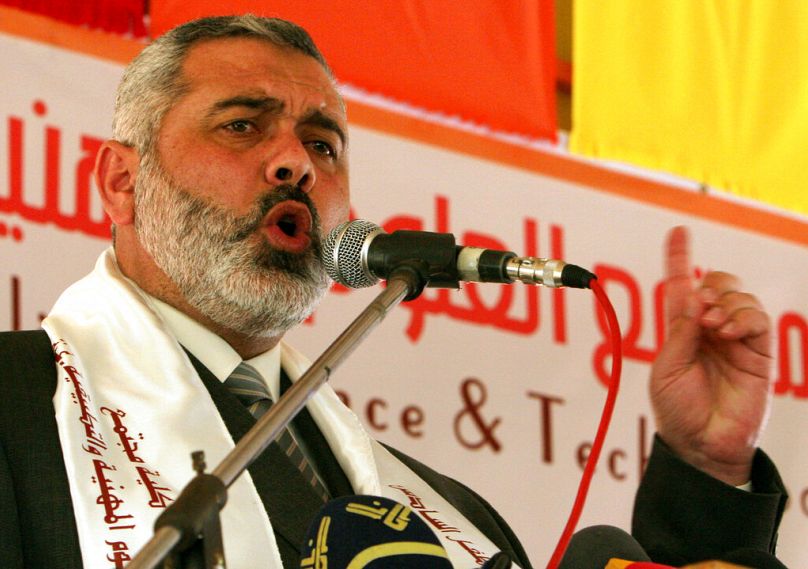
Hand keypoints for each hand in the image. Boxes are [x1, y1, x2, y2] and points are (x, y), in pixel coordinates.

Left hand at [650, 227, 772, 485]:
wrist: (701, 442)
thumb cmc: (678, 409)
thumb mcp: (666, 368)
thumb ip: (680, 332)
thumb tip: (696, 300)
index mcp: (682, 329)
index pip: (682, 285)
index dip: (680, 257)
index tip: (678, 231)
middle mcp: (710, 328)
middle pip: (717, 283)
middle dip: (709, 285)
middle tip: (699, 310)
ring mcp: (736, 338)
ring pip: (740, 296)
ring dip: (725, 302)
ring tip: (712, 327)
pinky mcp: (759, 352)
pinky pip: (759, 318)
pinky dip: (742, 315)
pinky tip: (727, 330)